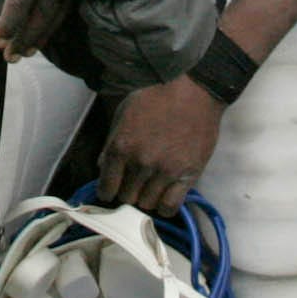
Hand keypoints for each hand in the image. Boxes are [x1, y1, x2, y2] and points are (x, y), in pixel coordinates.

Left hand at [99, 74, 224, 215]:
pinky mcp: (187, 175)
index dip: (107, 191)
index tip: (111, 190)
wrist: (194, 91)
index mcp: (121, 146)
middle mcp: (140, 162)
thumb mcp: (124, 113)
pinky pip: (170, 206)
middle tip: (133, 184)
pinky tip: (164, 196)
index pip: (106, 187)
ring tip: (150, 187)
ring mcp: (164, 171)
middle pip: (126, 198)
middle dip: (127, 192)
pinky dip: (164, 206)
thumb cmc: (156, 98)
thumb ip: (111, 142)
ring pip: (147, 204)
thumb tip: (102, 167)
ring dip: (146, 198)